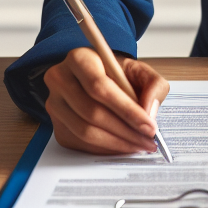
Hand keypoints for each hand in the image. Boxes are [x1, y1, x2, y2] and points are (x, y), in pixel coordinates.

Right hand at [44, 46, 169, 154]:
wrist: (97, 77)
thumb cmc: (117, 72)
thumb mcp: (139, 69)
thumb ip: (153, 84)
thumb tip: (149, 112)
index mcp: (79, 59)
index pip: (100, 87)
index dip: (126, 109)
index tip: (149, 125)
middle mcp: (60, 81)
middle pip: (92, 113)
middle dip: (125, 131)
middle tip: (148, 140)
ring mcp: (55, 105)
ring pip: (85, 132)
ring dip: (116, 143)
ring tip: (139, 144)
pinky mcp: (57, 126)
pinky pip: (81, 143)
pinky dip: (105, 149)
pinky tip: (123, 146)